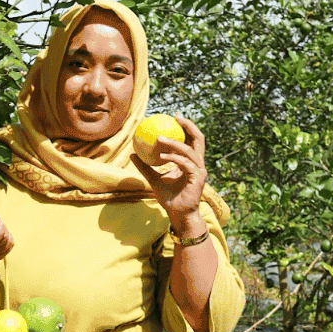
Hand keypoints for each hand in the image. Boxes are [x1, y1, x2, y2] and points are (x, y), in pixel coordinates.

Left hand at [132, 114, 207, 232]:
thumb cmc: (168, 198)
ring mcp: (200, 171)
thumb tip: (132, 155)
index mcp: (191, 162)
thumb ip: (145, 167)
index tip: (174, 117)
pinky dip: (173, 158)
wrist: (177, 214)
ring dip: (174, 143)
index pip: (191, 140)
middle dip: (189, 126)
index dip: (186, 127)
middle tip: (175, 118)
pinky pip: (185, 163)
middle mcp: (198, 164)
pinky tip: (161, 155)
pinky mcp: (198, 178)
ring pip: (189, 150)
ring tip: (159, 138)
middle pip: (199, 139)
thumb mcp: (153, 179)